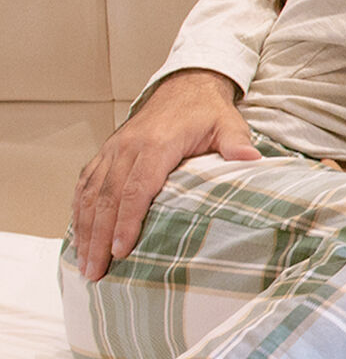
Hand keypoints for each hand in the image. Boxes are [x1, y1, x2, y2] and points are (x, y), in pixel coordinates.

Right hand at [72, 69, 256, 280]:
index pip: (137, 189)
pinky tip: (78, 234)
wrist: (186, 87)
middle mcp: (128, 147)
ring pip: (91, 194)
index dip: (127, 221)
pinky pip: (86, 184)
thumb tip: (252, 160)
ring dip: (85, 230)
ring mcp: (113, 150)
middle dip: (99, 237)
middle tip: (96, 271)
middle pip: (107, 198)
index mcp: (156, 143)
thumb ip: (236, 144)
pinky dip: (79, 210)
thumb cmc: (207, 112)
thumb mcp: (229, 124)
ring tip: (84, 263)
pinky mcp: (107, 152)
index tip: (121, 251)